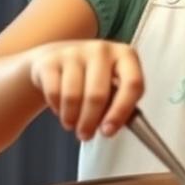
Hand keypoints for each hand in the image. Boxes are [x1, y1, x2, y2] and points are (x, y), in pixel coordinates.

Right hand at [29, 40, 143, 140]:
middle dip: (90, 122)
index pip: (132, 83)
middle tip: (85, 134)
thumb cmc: (92, 78)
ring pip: (73, 96)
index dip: (121, 111)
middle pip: (98, 95)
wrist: (57, 59)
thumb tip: (113, 127)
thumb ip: (119, 105)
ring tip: (72, 123)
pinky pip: (54, 93)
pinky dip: (56, 108)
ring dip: (71, 119)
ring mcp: (75, 52)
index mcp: (125, 56)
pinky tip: (60, 107)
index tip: (109, 131)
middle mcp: (102, 50)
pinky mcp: (51, 60)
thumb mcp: (112, 87)